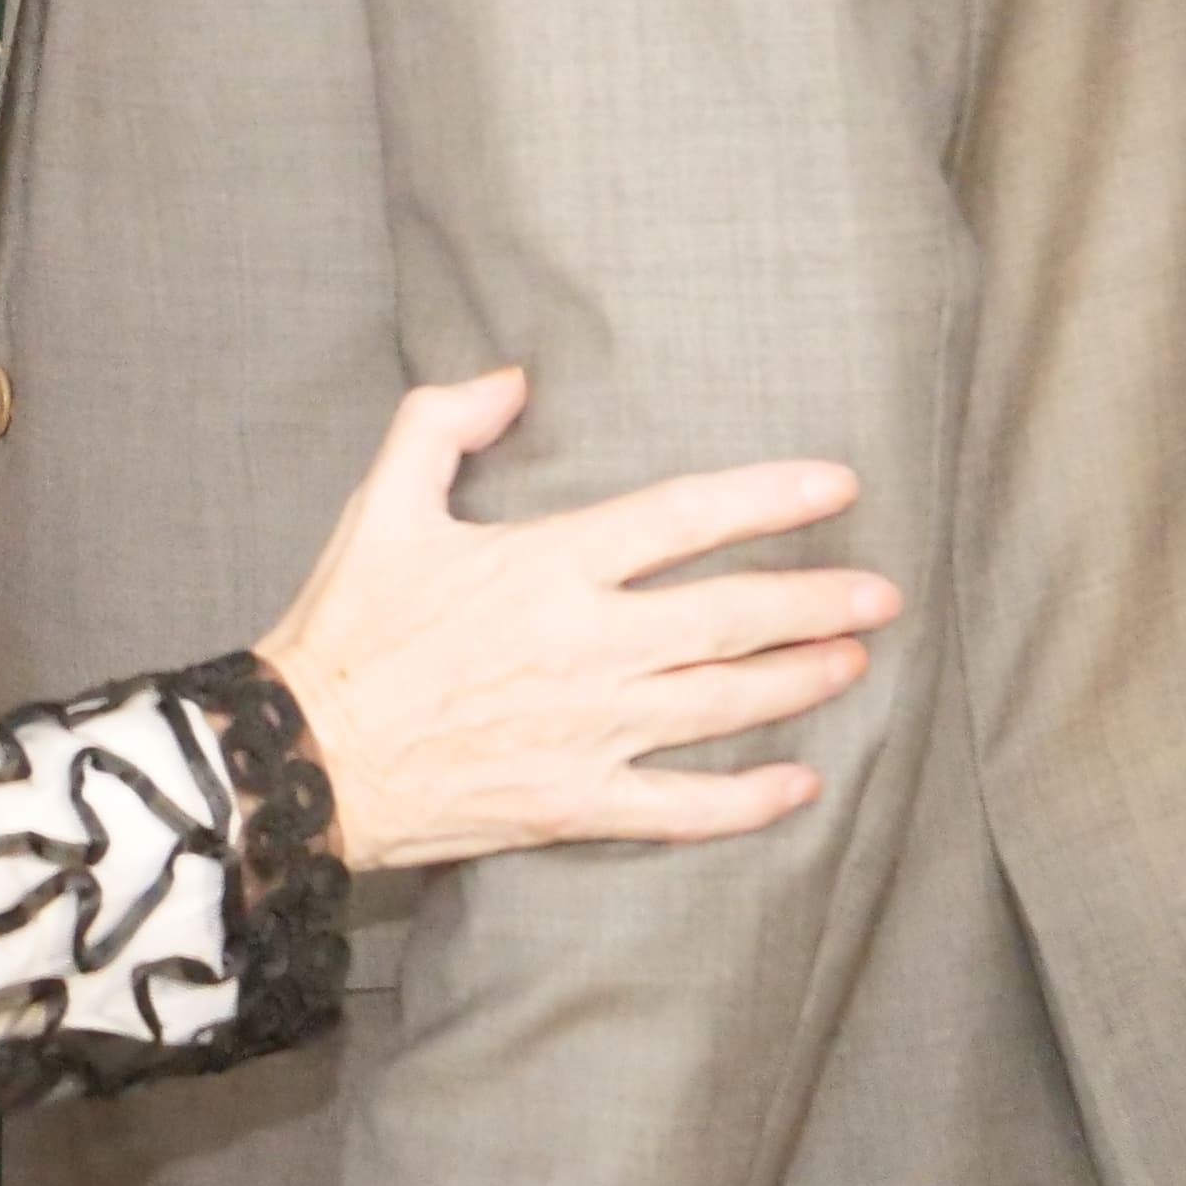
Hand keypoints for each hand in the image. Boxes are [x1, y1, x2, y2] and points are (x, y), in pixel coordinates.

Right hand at [253, 373, 890, 869]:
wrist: (301, 757)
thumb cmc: (345, 625)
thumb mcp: (384, 501)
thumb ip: (444, 421)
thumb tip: (515, 378)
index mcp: (548, 564)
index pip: (684, 517)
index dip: (769, 498)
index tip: (839, 486)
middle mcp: (586, 646)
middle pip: (730, 617)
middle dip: (816, 600)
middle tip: (884, 593)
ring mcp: (588, 730)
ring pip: (723, 704)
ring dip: (801, 681)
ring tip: (855, 660)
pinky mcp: (574, 803)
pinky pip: (681, 807)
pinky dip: (749, 800)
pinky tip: (801, 784)